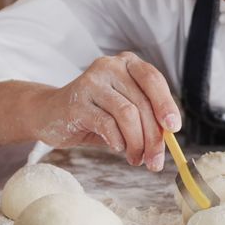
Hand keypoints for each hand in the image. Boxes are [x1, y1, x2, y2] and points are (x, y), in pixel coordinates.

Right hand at [29, 52, 180, 170]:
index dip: (166, 104)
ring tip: (136, 158)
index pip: (154, 80)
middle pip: (142, 103)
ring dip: (137, 142)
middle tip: (155, 161)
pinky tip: (118, 147)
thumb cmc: (94, 113)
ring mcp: (92, 81)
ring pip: (128, 114)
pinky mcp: (77, 101)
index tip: (174, 129)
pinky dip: (117, 140)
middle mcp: (110, 66)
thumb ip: (146, 118)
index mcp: (127, 64)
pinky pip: (107, 124)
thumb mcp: (124, 111)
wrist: (50, 114)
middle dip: (153, 137)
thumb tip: (168, 139)